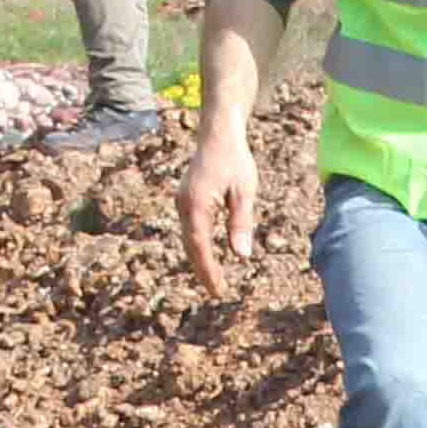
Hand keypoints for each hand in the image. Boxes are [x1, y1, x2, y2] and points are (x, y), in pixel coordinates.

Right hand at [179, 123, 260, 297]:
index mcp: (198, 204)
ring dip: (200, 260)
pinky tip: (208, 256)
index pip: (200, 246)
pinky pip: (189, 229)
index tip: (218, 290)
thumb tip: (242, 255)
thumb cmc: (234, 160)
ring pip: (188, 239)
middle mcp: (184, 205)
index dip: (208, 270)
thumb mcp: (244, 192)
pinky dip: (198, 246)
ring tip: (214, 280)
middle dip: (203, 270)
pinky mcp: (185, 200)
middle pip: (190, 246)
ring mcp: (182, 202)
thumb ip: (241, 223)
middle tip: (217, 292)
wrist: (218, 134)